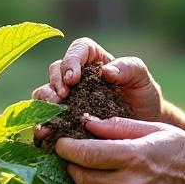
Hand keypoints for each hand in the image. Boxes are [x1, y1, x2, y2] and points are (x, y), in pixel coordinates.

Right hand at [32, 37, 162, 122]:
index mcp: (93, 59)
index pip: (77, 49)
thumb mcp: (142, 78)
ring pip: (44, 92)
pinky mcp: (63, 117)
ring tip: (51, 114)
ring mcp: (67, 97)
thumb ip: (129, 68)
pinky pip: (45, 117)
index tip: (73, 78)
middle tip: (61, 97)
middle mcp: (76, 76)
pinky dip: (42, 123)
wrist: (142, 127)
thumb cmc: (143, 96)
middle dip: (55, 82)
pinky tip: (44, 134)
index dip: (71, 61)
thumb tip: (106, 71)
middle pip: (56, 70)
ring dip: (43, 102)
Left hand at [55, 115, 184, 183]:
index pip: (84, 154)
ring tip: (102, 175)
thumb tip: (87, 123)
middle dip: (74, 167)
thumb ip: (119, 127)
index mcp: (134, 157)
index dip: (66, 147)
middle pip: (81, 179)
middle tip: (77, 158)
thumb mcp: (157, 130)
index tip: (61, 143)